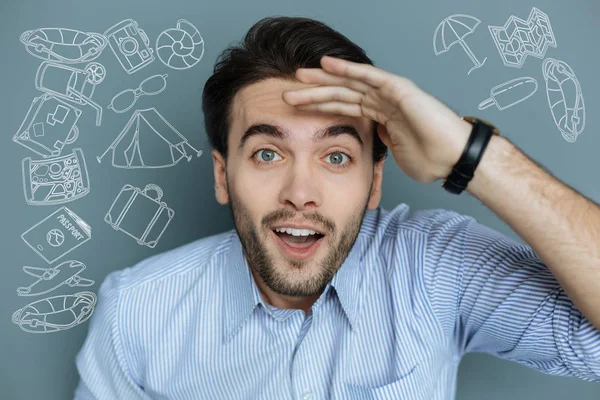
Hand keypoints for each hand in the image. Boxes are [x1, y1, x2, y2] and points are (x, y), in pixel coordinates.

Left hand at [282, 55, 472, 183]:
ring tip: (299, 77)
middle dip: (314, 92)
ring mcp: (390, 94)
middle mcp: (383, 102)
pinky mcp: (399, 89)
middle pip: (341, 94)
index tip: (297, 109)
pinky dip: (348, 70)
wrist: (453, 159)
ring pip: (350, 84)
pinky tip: (327, 64)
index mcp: (381, 117)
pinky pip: (369, 77)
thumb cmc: (432, 159)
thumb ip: (382, 142)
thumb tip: (372, 136)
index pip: (344, 108)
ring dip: (323, 80)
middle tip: (288, 92)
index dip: (320, 106)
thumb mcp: (396, 153)